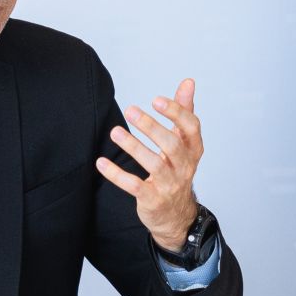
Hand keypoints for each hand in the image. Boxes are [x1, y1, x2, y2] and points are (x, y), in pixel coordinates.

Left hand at [96, 77, 202, 251]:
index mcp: (193, 149)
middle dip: (152, 127)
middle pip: (172, 145)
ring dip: (133, 147)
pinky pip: (134, 186)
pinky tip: (101, 163)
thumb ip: (184, 111)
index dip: (176, 112)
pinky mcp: (152, 199)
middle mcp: (185, 166)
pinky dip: (117, 175)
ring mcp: (169, 184)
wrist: (175, 214)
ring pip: (154, 164)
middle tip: (131, 110)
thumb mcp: (184, 142)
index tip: (156, 99)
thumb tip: (188, 82)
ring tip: (115, 132)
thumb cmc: (178, 169)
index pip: (191, 127)